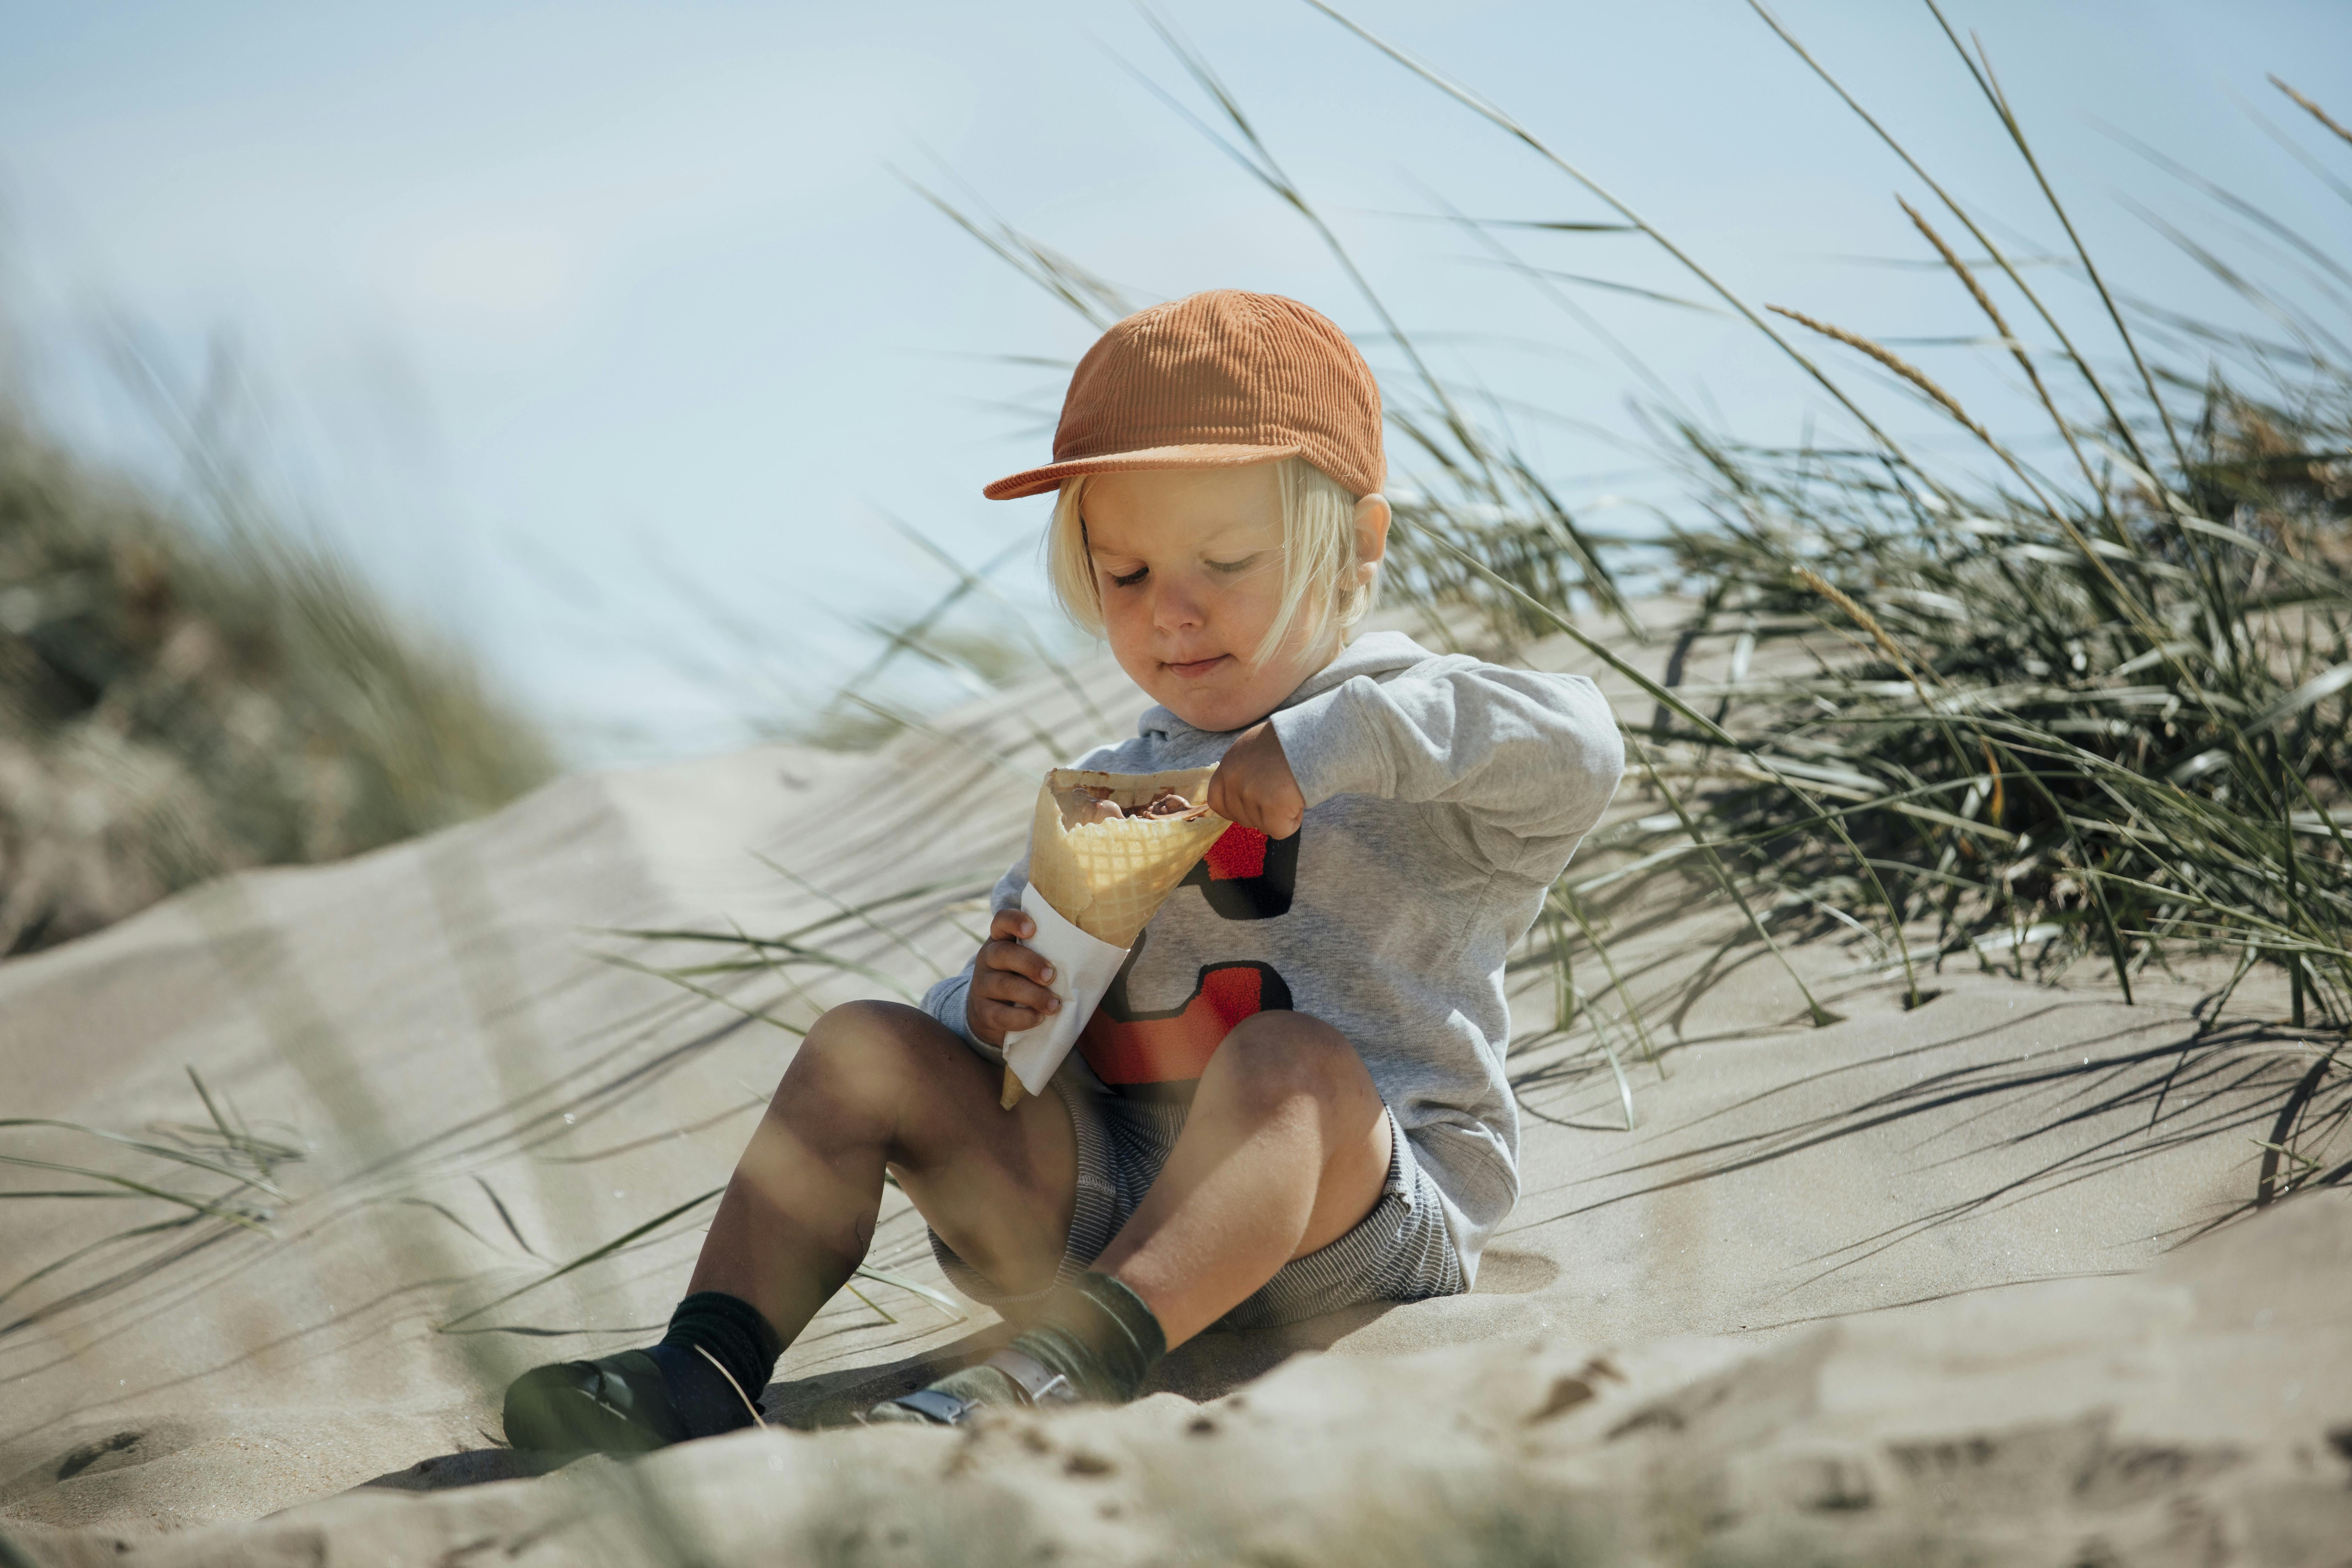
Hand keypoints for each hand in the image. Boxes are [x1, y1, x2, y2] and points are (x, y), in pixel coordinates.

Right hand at [965, 907, 1059, 1047]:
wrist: (993, 1015)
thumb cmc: (1023, 981)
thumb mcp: (1029, 964)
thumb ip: (1047, 956)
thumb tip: (1088, 959)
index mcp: (1001, 941)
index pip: (1002, 922)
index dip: (1014, 921)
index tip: (1032, 929)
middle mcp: (988, 959)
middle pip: (1002, 953)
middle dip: (1030, 963)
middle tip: (1051, 976)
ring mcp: (982, 986)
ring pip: (1003, 984)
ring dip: (1032, 995)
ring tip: (1054, 1005)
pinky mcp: (983, 1012)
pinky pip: (999, 1014)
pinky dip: (1022, 1018)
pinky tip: (1039, 1018)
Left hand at [1207, 721, 1305, 838]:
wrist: (1313, 736)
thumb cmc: (1289, 740)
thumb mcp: (1253, 748)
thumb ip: (1242, 771)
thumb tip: (1241, 794)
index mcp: (1228, 764)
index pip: (1216, 802)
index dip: (1236, 809)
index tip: (1253, 806)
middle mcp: (1234, 778)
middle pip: (1241, 818)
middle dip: (1262, 813)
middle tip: (1281, 792)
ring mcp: (1250, 792)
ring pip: (1261, 825)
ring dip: (1279, 815)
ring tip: (1291, 790)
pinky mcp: (1272, 805)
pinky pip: (1279, 831)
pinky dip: (1292, 822)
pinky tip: (1298, 801)